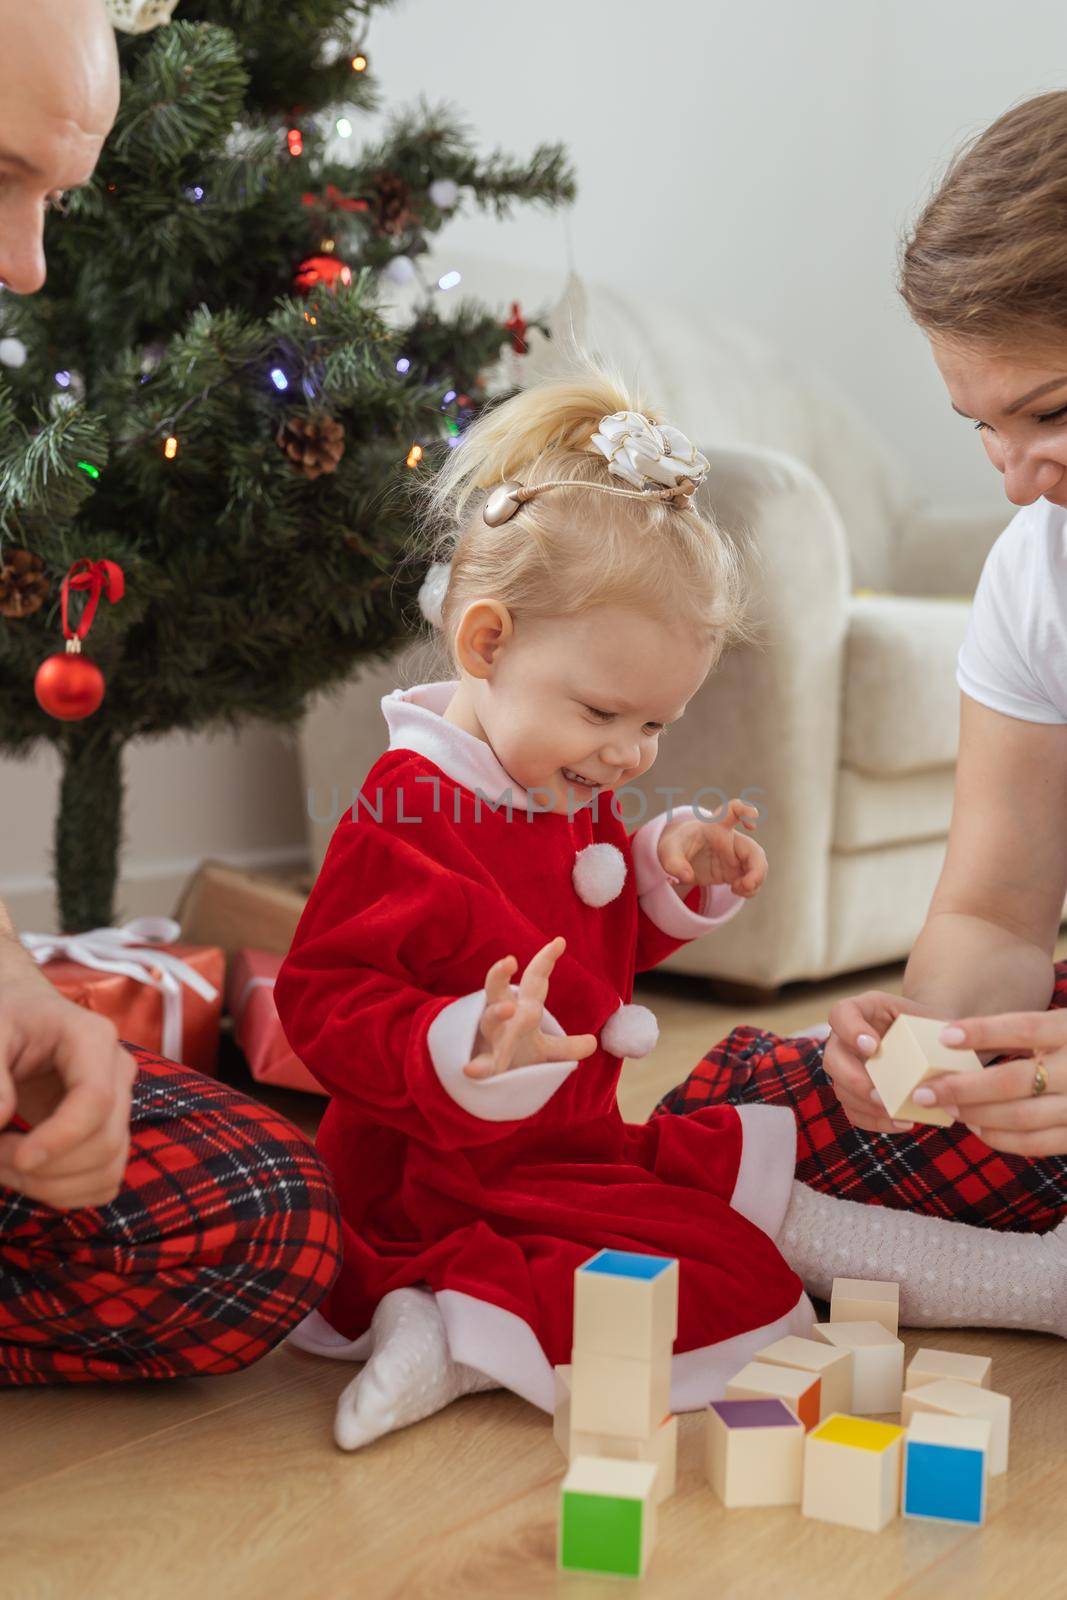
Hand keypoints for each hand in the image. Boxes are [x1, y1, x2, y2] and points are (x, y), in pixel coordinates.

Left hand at [0, 972, 137, 1208]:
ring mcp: (121, 1105)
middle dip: (45, 1167)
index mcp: (93, 1039)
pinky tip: (31, 1175)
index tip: (14, 1158)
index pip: (96, 1100)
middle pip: (105, 1142)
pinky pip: (105, 1182)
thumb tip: (0, 1119)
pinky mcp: (113, 1132)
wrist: (25, 1018)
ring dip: (50, 1186)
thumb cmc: (8, 1020)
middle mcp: (118, 1072)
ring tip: (6, 1167)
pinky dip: (65, 1193)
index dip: (59, 1139)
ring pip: (108, 1170)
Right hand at [463, 935, 597, 1080]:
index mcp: (522, 1009)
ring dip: (497, 1013)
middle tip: (510, 960)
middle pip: (497, 990)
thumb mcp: (543, 1051)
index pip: (534, 981)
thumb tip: (593, 1043)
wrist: (488, 1082)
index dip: (545, 961)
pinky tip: (471, 1069)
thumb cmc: (515, 1055)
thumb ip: (567, 1046)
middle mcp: (503, 1018)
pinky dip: (477, 1067)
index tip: (560, 941)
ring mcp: (491, 1039)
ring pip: (489, 1021)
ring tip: (508, 1009)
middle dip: (500, 974)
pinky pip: (480, 1064)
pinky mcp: (484, 1064)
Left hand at [658, 799, 766, 899]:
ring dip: (755, 882)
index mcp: (714, 827)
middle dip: (758, 869)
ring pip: (758, 867)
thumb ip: (674, 862)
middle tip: (747, 885)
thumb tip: (687, 876)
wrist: (680, 856)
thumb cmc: (677, 845)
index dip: (744, 810)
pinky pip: (752, 880)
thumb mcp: (667, 851)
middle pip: (754, 851)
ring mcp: (736, 856)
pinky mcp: (736, 871)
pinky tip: (736, 891)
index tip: (754, 815)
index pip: (732, 811)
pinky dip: (749, 889)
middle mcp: (730, 840)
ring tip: (737, 890)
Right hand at [823, 989, 944, 1132]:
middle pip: (832, 1057)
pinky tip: (902, 1123)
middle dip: (854, 1080)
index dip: (850, 1030)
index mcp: (862, 1011)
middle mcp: (846, 1039)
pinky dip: (876, 1122)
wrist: (930, 1041)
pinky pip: (855, 1111)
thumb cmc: (929, 1026)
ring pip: (841, 1089)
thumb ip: (934, 1029)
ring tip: (896, 1113)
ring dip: (866, 1106)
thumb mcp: (930, 1017)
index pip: (841, 1013)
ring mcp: (847, 1067)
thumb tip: (950, 1047)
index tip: (873, 1046)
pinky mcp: (854, 1093)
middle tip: (881, 1094)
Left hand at [911, 1009, 1066, 1156]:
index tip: (944, 1035)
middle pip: (1012, 1080)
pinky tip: (976, 1128)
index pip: (1025, 1027)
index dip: (983, 1031)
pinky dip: (1000, 1138)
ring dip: (975, 1115)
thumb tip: (955, 1039)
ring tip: (947, 1108)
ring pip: (1019, 1116)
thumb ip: (1026, 1033)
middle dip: (961, 1088)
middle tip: (924, 1090)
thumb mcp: (1063, 1028)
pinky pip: (1037, 1143)